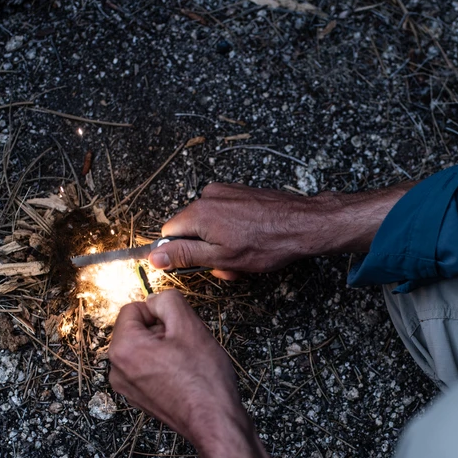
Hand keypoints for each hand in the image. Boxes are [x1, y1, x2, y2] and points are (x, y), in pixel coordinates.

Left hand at [109, 290, 294, 457]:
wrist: (214, 422)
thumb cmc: (204, 379)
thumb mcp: (190, 325)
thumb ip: (168, 300)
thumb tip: (156, 301)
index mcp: (123, 348)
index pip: (134, 308)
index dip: (160, 313)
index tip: (178, 329)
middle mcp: (117, 369)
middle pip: (137, 329)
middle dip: (161, 331)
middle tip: (185, 347)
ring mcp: (126, 387)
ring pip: (143, 348)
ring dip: (163, 348)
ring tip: (184, 363)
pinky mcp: (138, 398)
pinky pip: (146, 368)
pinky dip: (162, 366)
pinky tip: (182, 376)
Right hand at [149, 182, 411, 279]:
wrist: (304, 224)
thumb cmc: (267, 244)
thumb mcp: (221, 258)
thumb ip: (184, 256)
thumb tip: (154, 257)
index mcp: (198, 212)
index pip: (169, 233)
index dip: (180, 253)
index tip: (198, 264)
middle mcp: (208, 196)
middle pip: (191, 229)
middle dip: (205, 250)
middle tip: (228, 266)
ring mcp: (226, 192)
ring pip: (210, 225)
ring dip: (222, 243)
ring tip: (244, 256)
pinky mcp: (241, 193)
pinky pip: (226, 215)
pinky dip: (234, 231)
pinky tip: (252, 242)